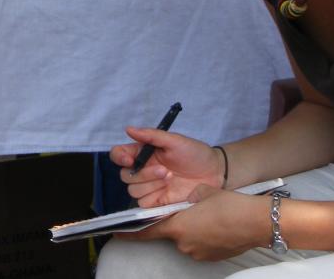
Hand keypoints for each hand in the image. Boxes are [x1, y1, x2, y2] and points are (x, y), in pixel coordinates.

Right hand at [110, 128, 224, 206]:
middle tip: (165, 171)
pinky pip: (144, 204)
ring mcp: (150, 186)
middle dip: (144, 174)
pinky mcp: (158, 201)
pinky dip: (153, 198)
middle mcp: (143, 170)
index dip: (119, 158)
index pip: (119, 155)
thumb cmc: (195, 153)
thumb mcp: (175, 141)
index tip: (130, 160)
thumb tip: (129, 129)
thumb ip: (152, 135)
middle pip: (125, 176)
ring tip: (171, 178)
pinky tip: (168, 191)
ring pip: (133, 190)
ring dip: (151, 185)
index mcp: (143, 153)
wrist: (214, 172)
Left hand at [121, 185, 268, 260]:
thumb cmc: (229, 205)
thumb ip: (189, 197)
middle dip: (177, 221)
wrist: (257, 223)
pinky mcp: (211, 257)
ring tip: (211, 216)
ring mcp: (197, 253)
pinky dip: (204, 235)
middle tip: (192, 210)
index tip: (117, 234)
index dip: (131, 233)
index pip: (148, 231)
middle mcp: (184, 244)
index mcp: (177, 227)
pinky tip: (218, 226)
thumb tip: (189, 199)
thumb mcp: (204, 192)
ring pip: (187, 238)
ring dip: (193, 228)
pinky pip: (200, 245)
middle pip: (172, 232)